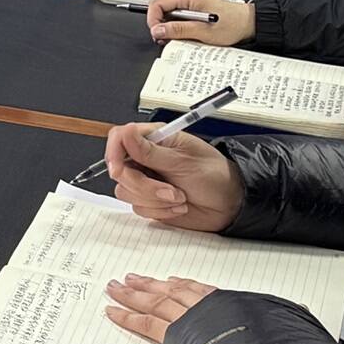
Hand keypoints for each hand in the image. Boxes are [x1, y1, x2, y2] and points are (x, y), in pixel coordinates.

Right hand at [103, 275, 217, 343]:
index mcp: (184, 338)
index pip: (148, 323)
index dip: (127, 316)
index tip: (111, 310)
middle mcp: (194, 319)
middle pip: (156, 302)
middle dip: (132, 294)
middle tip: (114, 285)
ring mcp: (211, 308)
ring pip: (174, 291)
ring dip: (152, 284)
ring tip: (135, 278)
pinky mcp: (229, 304)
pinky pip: (199, 288)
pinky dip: (183, 283)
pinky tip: (173, 281)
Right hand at [104, 121, 243, 231]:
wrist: (230, 204)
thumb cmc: (214, 175)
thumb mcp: (184, 161)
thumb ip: (150, 151)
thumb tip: (126, 133)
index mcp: (154, 139)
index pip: (119, 138)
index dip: (113, 152)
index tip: (119, 169)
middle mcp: (145, 158)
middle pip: (119, 170)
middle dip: (143, 185)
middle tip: (169, 190)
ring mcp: (146, 180)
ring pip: (125, 191)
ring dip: (153, 199)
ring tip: (179, 197)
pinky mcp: (149, 201)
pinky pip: (138, 208)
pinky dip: (159, 210)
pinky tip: (178, 206)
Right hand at [144, 0, 254, 45]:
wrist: (249, 24)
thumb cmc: (233, 24)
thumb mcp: (203, 31)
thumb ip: (178, 30)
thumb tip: (158, 30)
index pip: (157, 4)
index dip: (153, 20)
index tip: (157, 33)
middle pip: (160, 8)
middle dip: (159, 24)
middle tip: (165, 38)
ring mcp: (190, 3)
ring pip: (167, 14)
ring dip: (169, 27)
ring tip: (179, 38)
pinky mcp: (193, 10)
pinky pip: (177, 17)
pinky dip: (177, 27)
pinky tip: (186, 35)